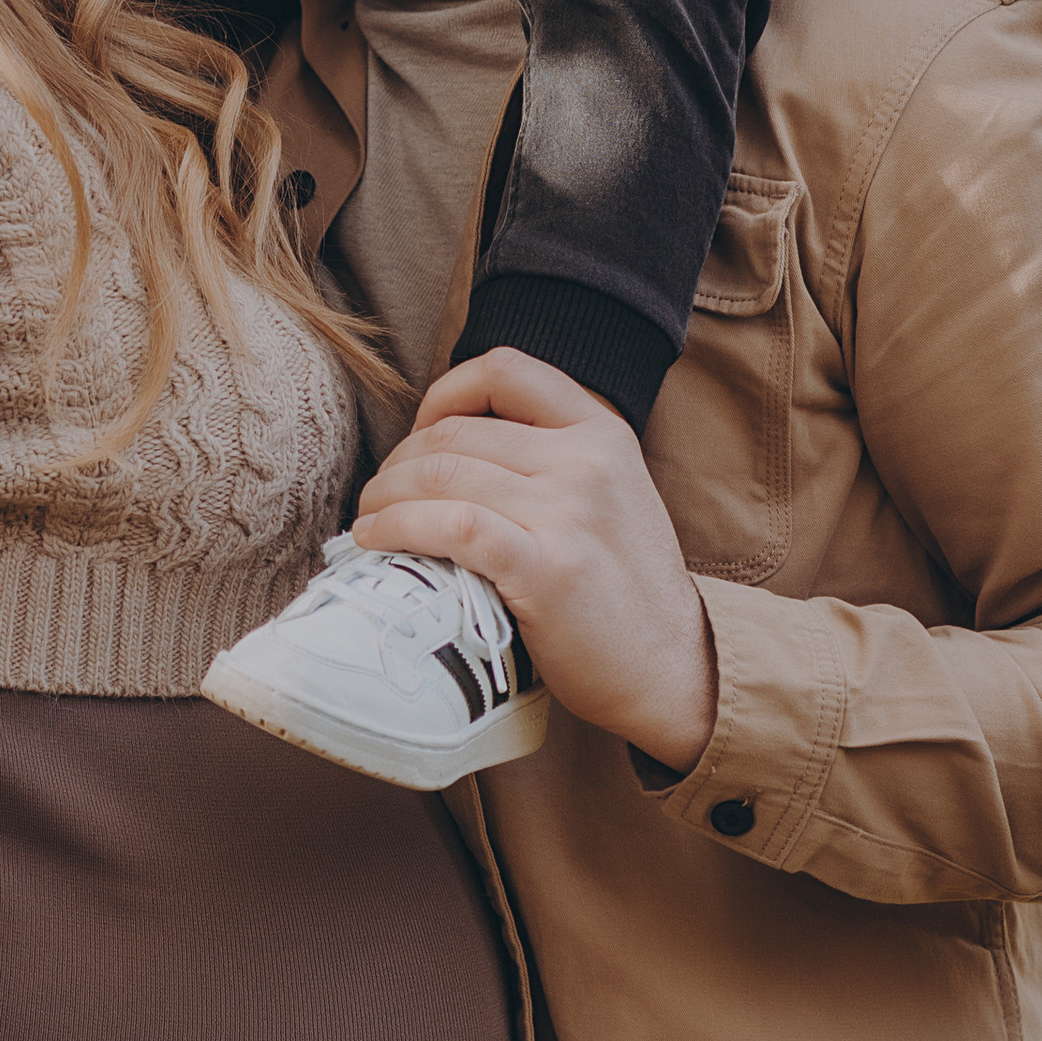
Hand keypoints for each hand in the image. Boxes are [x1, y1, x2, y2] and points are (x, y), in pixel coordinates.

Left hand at [356, 351, 718, 772]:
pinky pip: (449, 526)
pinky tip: (374, 541)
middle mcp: (586, 461)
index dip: (444, 394)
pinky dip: (395, 529)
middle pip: (454, 432)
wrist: (671, 670)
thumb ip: (553, 459)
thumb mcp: (612, 495)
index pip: (504, 370)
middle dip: (398, 462)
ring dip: (384, 497)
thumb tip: (447, 445)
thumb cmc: (625, 591)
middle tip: (379, 496)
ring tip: (370, 521)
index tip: (422, 434)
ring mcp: (568, 512)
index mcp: (603, 432)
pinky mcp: (545, 568)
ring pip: (439, 474)